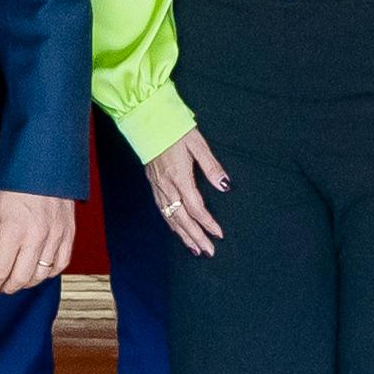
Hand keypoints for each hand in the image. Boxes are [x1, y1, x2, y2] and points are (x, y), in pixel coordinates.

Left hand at [0, 191, 76, 300]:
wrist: (45, 164)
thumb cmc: (15, 184)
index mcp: (13, 230)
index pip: (0, 270)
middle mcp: (36, 236)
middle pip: (21, 278)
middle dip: (7, 287)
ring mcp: (56, 236)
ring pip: (42, 274)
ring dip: (27, 281)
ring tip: (17, 278)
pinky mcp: (69, 233)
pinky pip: (61, 263)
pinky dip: (49, 272)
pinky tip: (39, 270)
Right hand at [141, 126, 228, 257]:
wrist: (148, 121)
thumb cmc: (175, 130)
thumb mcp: (198, 144)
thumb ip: (212, 167)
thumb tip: (225, 186)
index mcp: (179, 176)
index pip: (196, 207)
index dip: (208, 223)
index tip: (219, 234)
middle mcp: (167, 186)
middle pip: (182, 219)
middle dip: (196, 237)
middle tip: (208, 252)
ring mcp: (158, 187)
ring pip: (170, 218)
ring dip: (183, 235)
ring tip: (195, 249)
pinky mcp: (153, 185)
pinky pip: (162, 211)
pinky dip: (171, 224)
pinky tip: (178, 231)